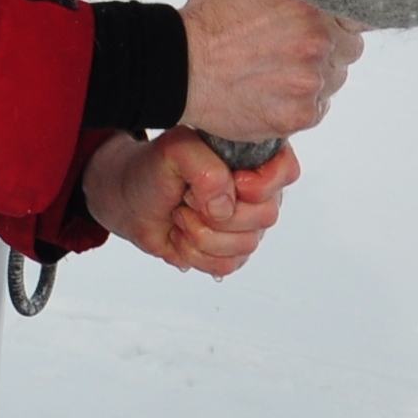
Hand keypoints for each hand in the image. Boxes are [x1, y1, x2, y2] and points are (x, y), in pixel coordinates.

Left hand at [81, 128, 297, 277]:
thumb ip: (204, 167)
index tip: (228, 181)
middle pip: (266, 215)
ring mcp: (247, 224)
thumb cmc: (154, 170)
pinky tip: (182, 235)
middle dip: (216, 212)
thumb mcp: (174, 151)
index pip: (286, 171)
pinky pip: (228, 265)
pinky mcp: (231, 251)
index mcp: (252, 156)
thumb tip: (224, 206)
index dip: (257, 185)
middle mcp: (258, 191)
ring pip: (246, 245)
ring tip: (182, 214)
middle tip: (188, 198)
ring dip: (200, 233)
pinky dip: (195, 254)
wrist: (130, 201)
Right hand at [179, 0, 362, 141]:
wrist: (178, 66)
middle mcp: (319, 42)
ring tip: (277, 69)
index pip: (359, 11)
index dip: (344, 16)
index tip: (329, 20)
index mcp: (312, 2)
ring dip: (314, 75)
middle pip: (349, 47)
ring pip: (334, 80)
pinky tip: (273, 91)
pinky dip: (299, 102)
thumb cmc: (209, 15)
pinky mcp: (299, 116)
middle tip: (293, 45)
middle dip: (329, 46)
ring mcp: (311, 83)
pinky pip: (317, 109)